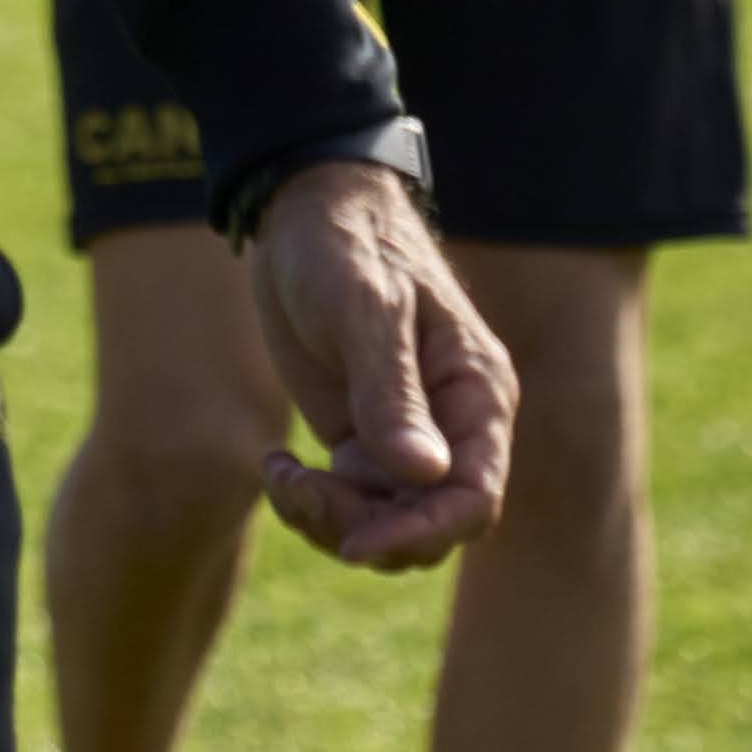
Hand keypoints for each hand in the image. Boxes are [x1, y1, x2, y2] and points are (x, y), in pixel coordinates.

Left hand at [247, 160, 516, 570]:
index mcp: (476, 393)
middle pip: (431, 524)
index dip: (425, 532)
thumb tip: (427, 476)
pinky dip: (313, 503)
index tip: (358, 542)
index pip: (476, 497)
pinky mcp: (363, 436)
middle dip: (367, 531)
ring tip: (280, 476)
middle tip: (300, 493)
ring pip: (388, 523)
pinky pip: (353, 504)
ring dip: (332, 522)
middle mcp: (452, 424)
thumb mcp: (363, 309)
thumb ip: (392, 391)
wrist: (298, 209)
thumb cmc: (343, 243)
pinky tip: (276, 465)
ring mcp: (407, 435)